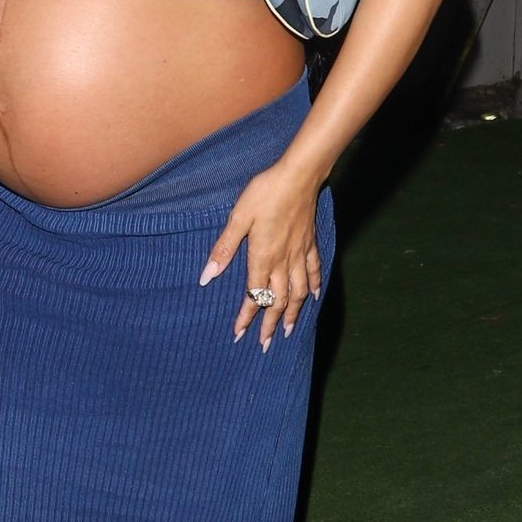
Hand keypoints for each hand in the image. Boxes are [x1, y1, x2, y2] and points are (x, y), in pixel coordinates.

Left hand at [199, 159, 322, 350]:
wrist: (298, 175)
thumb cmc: (265, 193)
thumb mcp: (238, 218)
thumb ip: (224, 249)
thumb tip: (207, 276)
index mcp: (262, 257)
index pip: (253, 296)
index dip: (246, 317)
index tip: (239, 334)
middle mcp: (283, 261)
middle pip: (278, 301)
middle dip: (270, 324)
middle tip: (266, 345)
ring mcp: (299, 254)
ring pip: (298, 292)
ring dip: (293, 313)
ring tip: (288, 330)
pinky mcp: (309, 243)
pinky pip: (314, 271)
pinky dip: (314, 287)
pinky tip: (314, 297)